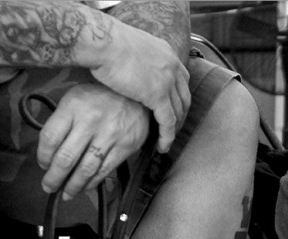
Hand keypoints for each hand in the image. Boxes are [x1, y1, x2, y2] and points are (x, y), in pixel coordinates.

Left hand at [36, 83, 149, 198]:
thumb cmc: (99, 97)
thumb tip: (50, 152)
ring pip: (85, 168)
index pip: (50, 137)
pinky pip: (104, 170)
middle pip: (66, 157)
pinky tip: (84, 186)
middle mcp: (90, 121)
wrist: (136, 94)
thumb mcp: (75, 98)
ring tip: (66, 194)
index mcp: (73, 106)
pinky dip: (92, 182)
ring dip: (73, 185)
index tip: (43, 165)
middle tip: (49, 187)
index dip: (43, 156)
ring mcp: (109, 135)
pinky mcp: (124, 147)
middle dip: (54, 177)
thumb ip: (62, 121)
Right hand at [89, 21, 189, 152]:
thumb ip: (138, 60)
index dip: (178, 97)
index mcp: (166, 52)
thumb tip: (128, 68)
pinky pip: (168, 122)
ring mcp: (167, 81)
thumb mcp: (130, 48)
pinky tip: (162, 146)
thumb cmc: (106, 43)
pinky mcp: (158, 95)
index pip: (181, 79)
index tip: (172, 108)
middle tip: (172, 130)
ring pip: (178, 112)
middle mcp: (172, 66)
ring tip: (166, 141)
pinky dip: (167, 137)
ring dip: (174, 130)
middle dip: (180, 116)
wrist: (104, 43)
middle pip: (184, 97)